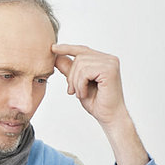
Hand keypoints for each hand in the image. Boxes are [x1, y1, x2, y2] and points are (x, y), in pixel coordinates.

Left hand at [52, 44, 148, 164]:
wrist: (109, 116)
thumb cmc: (96, 102)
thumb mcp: (78, 83)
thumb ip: (69, 69)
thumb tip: (56, 55)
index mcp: (103, 60)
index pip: (82, 50)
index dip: (67, 48)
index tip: (53, 48)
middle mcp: (109, 59)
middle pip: (78, 58)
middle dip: (71, 76)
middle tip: (73, 91)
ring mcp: (110, 63)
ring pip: (80, 65)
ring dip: (76, 82)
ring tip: (80, 93)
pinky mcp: (109, 70)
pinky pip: (85, 72)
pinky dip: (81, 85)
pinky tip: (85, 93)